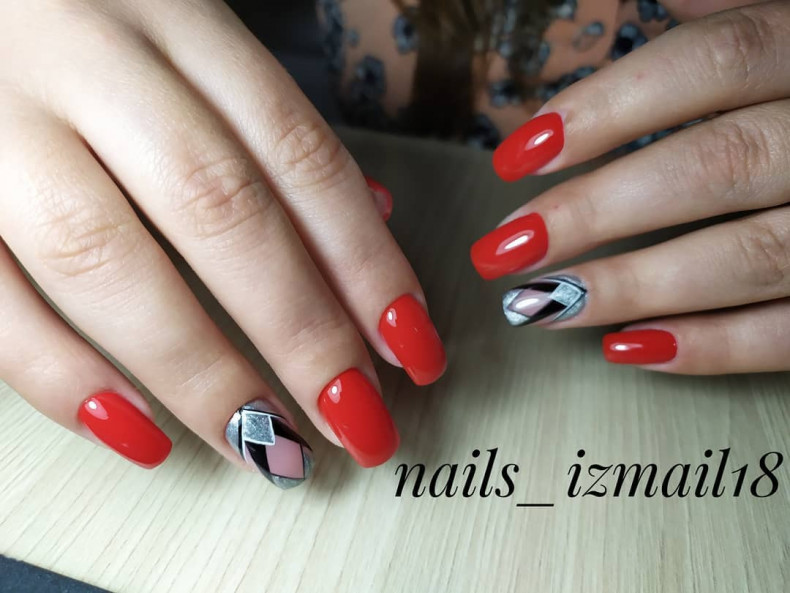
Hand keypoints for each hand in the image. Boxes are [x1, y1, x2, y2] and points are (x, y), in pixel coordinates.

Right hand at [0, 0, 444, 485]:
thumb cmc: (91, 28)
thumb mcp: (189, 43)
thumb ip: (269, 131)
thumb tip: (373, 219)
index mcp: (176, 21)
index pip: (298, 155)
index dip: (364, 261)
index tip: (411, 348)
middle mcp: (89, 64)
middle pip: (218, 211)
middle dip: (301, 332)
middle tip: (358, 421)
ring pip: (108, 261)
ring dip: (202, 373)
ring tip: (271, 446)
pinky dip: (64, 379)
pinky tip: (141, 435)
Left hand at [471, 0, 789, 373]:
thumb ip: (749, 10)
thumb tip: (668, 0)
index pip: (712, 60)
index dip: (608, 107)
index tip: (517, 154)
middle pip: (717, 164)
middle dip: (597, 213)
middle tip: (506, 248)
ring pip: (753, 255)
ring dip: (636, 287)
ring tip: (543, 304)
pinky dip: (717, 347)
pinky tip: (633, 349)